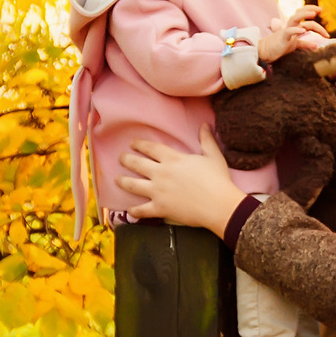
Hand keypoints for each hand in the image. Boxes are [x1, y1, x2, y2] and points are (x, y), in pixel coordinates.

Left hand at [118, 133, 247, 231]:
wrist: (218, 205)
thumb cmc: (218, 180)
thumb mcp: (213, 156)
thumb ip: (206, 140)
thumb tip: (204, 125)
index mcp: (172, 159)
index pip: (150, 148)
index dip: (139, 144)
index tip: (132, 143)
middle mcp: (161, 173)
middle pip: (137, 164)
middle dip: (126, 160)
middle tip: (120, 158)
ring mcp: (158, 191)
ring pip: (133, 185)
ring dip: (123, 181)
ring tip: (117, 179)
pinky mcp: (160, 208)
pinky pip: (142, 210)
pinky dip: (134, 210)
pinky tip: (129, 210)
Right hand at [254, 9, 323, 65]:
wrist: (265, 51)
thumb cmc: (280, 47)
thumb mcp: (295, 45)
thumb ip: (305, 43)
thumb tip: (316, 45)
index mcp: (294, 26)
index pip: (303, 15)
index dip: (311, 11)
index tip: (320, 10)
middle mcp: (290, 26)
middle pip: (300, 13)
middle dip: (310, 9)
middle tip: (320, 9)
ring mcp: (286, 31)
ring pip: (295, 18)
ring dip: (304, 14)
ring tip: (313, 14)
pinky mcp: (282, 37)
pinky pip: (289, 31)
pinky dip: (296, 30)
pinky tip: (303, 31)